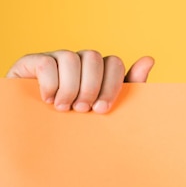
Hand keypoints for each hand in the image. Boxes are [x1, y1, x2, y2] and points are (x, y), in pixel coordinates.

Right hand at [6, 50, 153, 112]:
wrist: (35, 131)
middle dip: (91, 87)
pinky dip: (50, 84)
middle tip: (82, 109)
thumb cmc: (75, 119)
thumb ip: (129, 86)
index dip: (111, 85)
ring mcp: (56, 58)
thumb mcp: (103, 106)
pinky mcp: (32, 61)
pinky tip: (48, 99)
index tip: (102, 109)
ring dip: (70, 87)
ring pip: (71, 58)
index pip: (114, 63)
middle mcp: (79, 59)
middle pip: (94, 57)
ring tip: (64, 108)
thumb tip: (149, 59)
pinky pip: (47, 63)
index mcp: (98, 69)